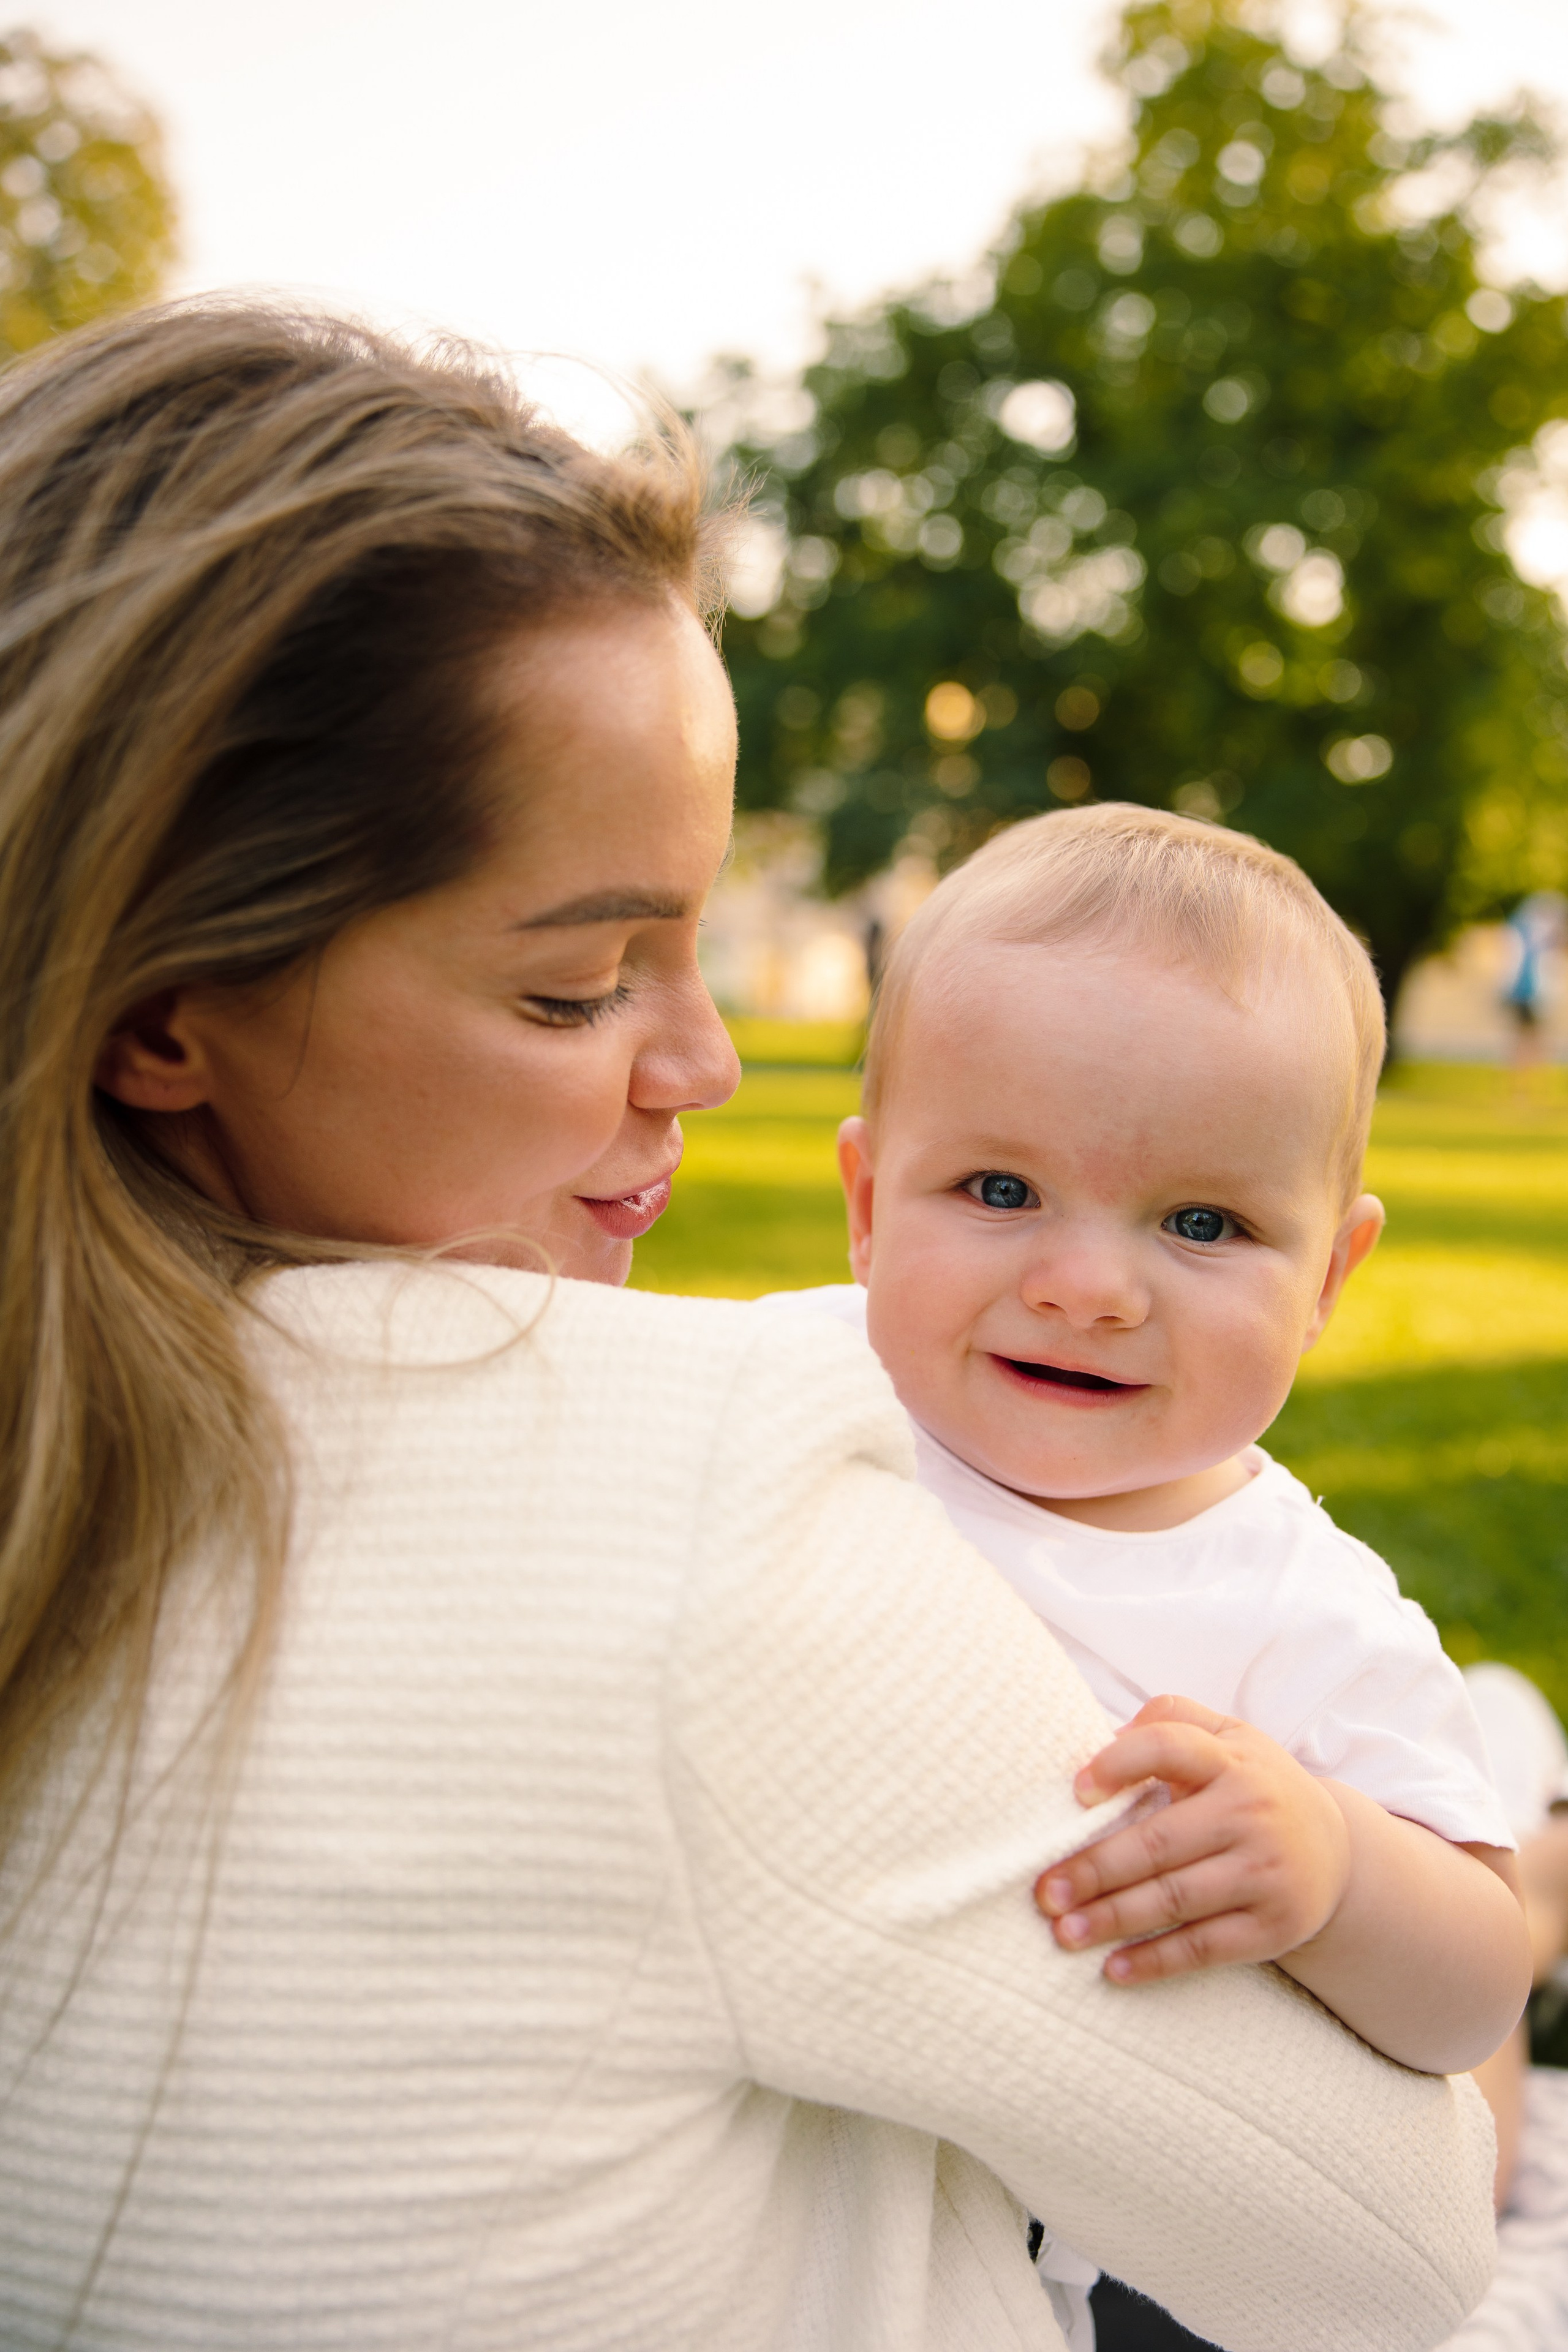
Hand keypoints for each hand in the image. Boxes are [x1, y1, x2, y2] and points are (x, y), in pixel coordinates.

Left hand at [1034, 1694, 1351, 1983]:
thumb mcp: (1230, 1738)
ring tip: (1063, 1931)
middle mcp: (1250, 1813)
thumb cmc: (1256, 1787)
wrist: (1338, 1851)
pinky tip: (1114, 1968)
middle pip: (1159, 1840)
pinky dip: (1156, 1961)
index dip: (1119, 1764)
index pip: (1169, 1748)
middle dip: (1095, 1868)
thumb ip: (1172, 1719)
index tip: (1076, 1792)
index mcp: (1231, 1760)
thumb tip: (1105, 1736)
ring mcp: (1264, 1872)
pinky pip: (1205, 1947)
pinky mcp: (1273, 1926)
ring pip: (1175, 1899)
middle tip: (1044, 1890)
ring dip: (1112, 1918)